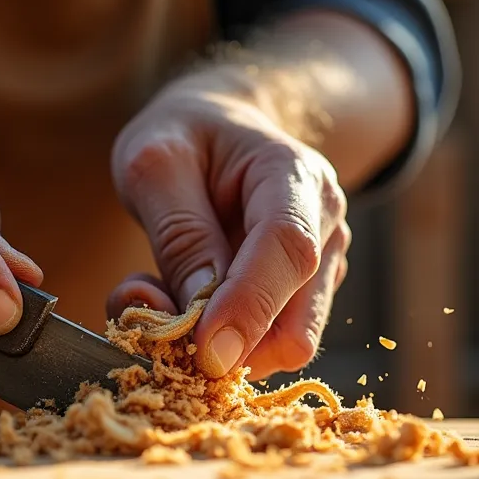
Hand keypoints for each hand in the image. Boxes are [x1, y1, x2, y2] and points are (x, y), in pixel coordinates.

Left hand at [109, 84, 349, 379]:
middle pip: (298, 324)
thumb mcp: (156, 163)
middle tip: (155, 326)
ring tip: (160, 300)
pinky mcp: (300, 296)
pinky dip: (220, 341)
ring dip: (217, 346)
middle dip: (229, 346)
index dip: (249, 307)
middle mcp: (323, 226)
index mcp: (294, 175)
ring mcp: (319, 266)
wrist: (219, 127)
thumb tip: (199, 316)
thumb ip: (178, 235)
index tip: (204, 351)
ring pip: (281, 345)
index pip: (290, 250)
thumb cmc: (186, 137)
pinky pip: (265, 343)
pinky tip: (182, 303)